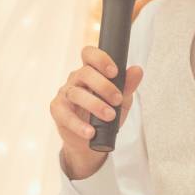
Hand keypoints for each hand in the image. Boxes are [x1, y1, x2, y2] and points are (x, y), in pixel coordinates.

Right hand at [49, 46, 142, 178]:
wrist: (93, 140)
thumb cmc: (106, 115)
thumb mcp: (122, 101)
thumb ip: (128, 85)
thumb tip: (137, 70)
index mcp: (91, 71)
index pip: (90, 54)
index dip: (100, 59)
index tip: (114, 72)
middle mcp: (76, 79)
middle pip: (85, 73)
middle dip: (104, 86)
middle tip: (117, 100)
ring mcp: (65, 94)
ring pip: (76, 94)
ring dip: (95, 105)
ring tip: (109, 116)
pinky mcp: (58, 110)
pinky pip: (66, 115)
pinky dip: (79, 125)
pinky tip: (90, 131)